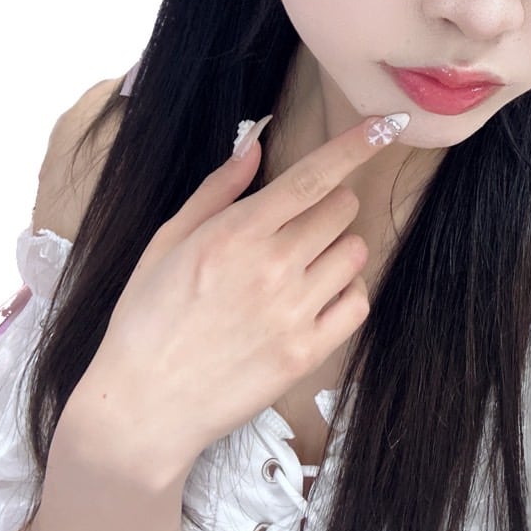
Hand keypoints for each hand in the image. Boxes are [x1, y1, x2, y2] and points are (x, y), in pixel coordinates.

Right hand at [59, 112, 408, 487]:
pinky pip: (358, 303)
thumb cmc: (146, 319)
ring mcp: (294, 313)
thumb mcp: (167, 242)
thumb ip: (217, 191)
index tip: (386, 124)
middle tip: (298, 227)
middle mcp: (272, 268)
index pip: (312, 177)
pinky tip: (316, 297)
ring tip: (302, 266)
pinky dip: (346, 292)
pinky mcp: (307, 354)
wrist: (143, 405)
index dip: (355, 146)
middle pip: (342, 209)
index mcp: (235, 234)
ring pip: (354, 252)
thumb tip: (255, 145)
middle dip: (328, 207)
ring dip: (337, 249)